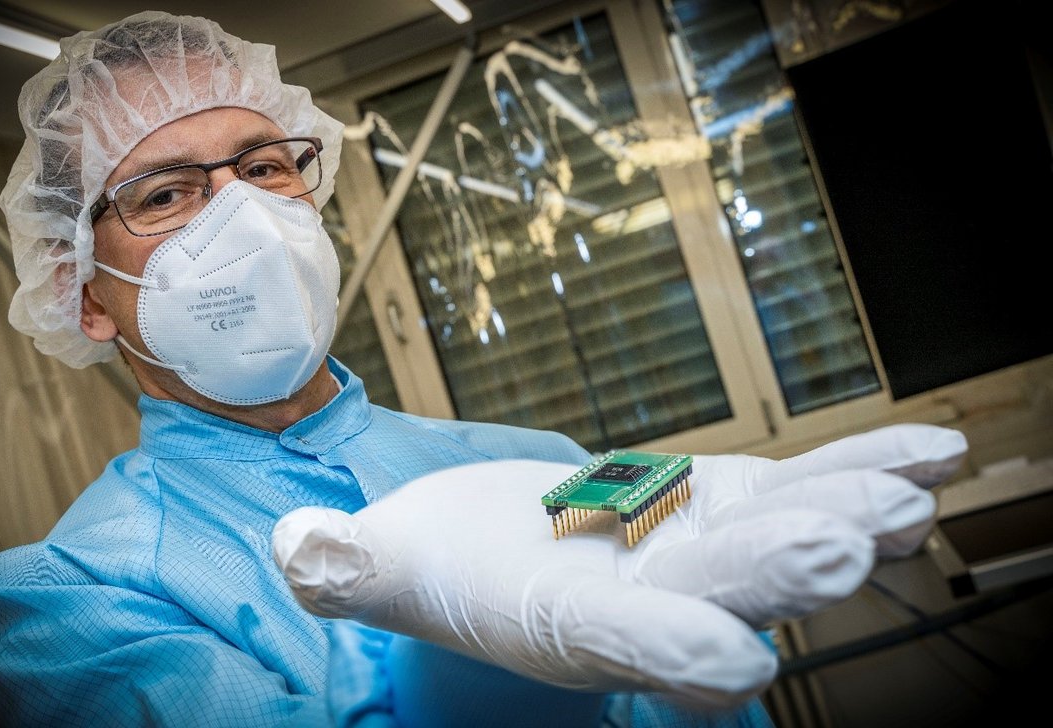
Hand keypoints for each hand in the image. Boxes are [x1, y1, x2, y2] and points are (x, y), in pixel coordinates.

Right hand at [272, 424, 965, 708]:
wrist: (503, 551)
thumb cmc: (439, 564)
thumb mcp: (387, 565)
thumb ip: (350, 566)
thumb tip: (299, 551)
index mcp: (561, 621)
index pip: (616, 645)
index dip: (668, 658)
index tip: (727, 669)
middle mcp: (645, 598)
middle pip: (718, 589)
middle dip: (782, 572)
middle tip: (850, 546)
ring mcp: (696, 550)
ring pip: (777, 535)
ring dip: (849, 517)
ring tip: (913, 495)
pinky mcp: (723, 503)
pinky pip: (799, 485)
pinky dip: (860, 468)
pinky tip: (928, 458)